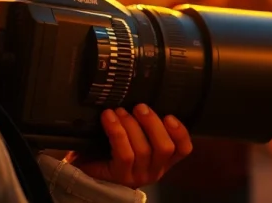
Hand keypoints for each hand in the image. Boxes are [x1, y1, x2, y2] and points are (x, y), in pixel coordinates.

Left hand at [68, 104, 192, 188]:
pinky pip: (124, 153)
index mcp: (164, 160)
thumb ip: (146, 124)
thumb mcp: (136, 137)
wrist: (87, 169)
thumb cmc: (114, 149)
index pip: (184, 149)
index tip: (169, 116)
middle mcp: (155, 170)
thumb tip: (148, 95)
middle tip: (139, 107)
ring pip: (143, 149)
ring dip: (131, 125)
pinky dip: (117, 132)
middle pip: (164, 147)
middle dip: (152, 123)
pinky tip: (109, 118)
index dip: (180, 132)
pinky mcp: (120, 176)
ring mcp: (138, 175)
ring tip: (119, 111)